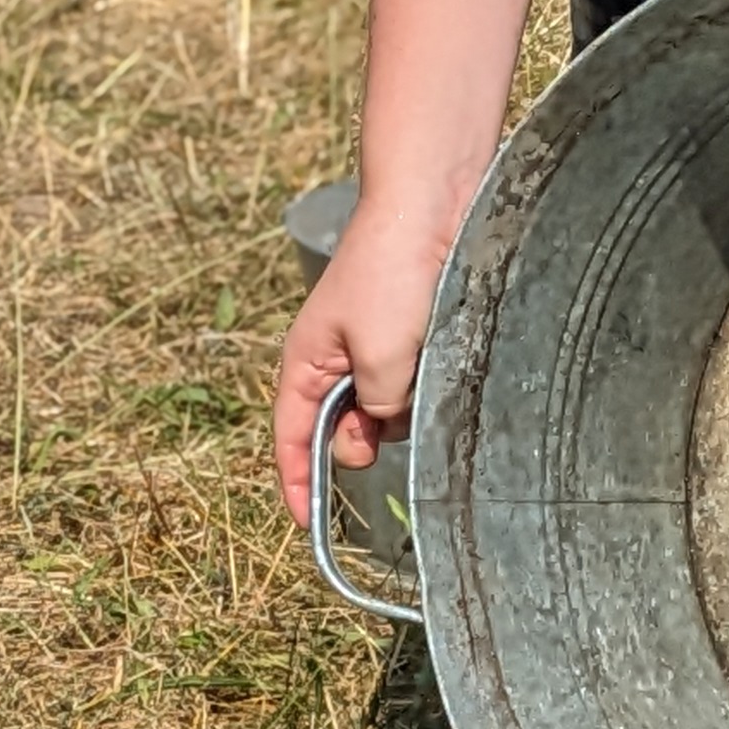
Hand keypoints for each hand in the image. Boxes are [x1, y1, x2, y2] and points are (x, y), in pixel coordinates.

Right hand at [273, 199, 458, 525]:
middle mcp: (333, 359)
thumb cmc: (392, 271)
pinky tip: (438, 362)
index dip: (296, 482)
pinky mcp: (407, 335)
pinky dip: (422, 386)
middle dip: (364, 442)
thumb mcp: (379, 353)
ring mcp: (371, 347)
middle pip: (341, 430)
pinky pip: (410, 383)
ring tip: (421, 368)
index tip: (306, 524)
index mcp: (307, 362)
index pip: (290, 437)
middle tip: (393, 422)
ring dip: (402, 410)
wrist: (431, 204)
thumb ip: (377, 407)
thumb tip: (380, 432)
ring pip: (383, 410)